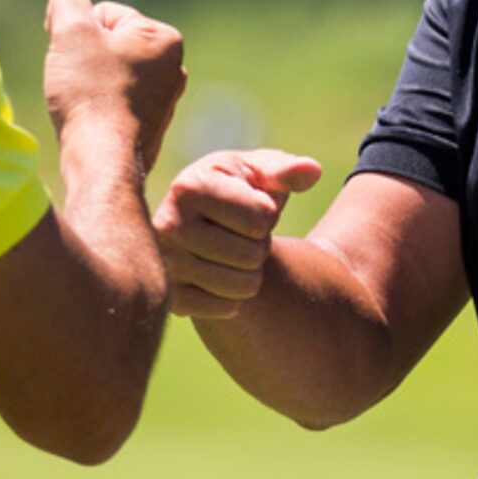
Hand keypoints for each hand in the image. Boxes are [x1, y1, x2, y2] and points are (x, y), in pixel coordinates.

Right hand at [43, 0, 185, 170]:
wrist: (101, 160)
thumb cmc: (89, 92)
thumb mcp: (71, 30)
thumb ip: (67, 2)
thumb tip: (68, 1)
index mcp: (164, 37)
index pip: (104, 15)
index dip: (79, 34)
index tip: (76, 61)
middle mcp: (174, 68)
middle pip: (109, 45)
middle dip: (86, 58)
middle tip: (78, 83)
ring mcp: (165, 101)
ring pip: (110, 75)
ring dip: (90, 84)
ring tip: (85, 103)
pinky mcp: (150, 128)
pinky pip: (114, 103)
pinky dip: (99, 108)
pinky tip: (93, 122)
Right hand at [153, 148, 323, 318]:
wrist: (202, 224)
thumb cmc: (238, 190)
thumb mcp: (259, 172)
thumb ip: (286, 170)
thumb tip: (312, 170)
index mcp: (189, 187)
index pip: (261, 218)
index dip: (268, 214)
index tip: (249, 205)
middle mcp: (166, 226)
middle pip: (253, 255)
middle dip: (259, 245)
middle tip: (239, 233)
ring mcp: (165, 265)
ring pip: (243, 286)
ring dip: (250, 274)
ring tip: (231, 254)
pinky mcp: (170, 298)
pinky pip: (226, 308)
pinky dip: (234, 298)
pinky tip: (220, 276)